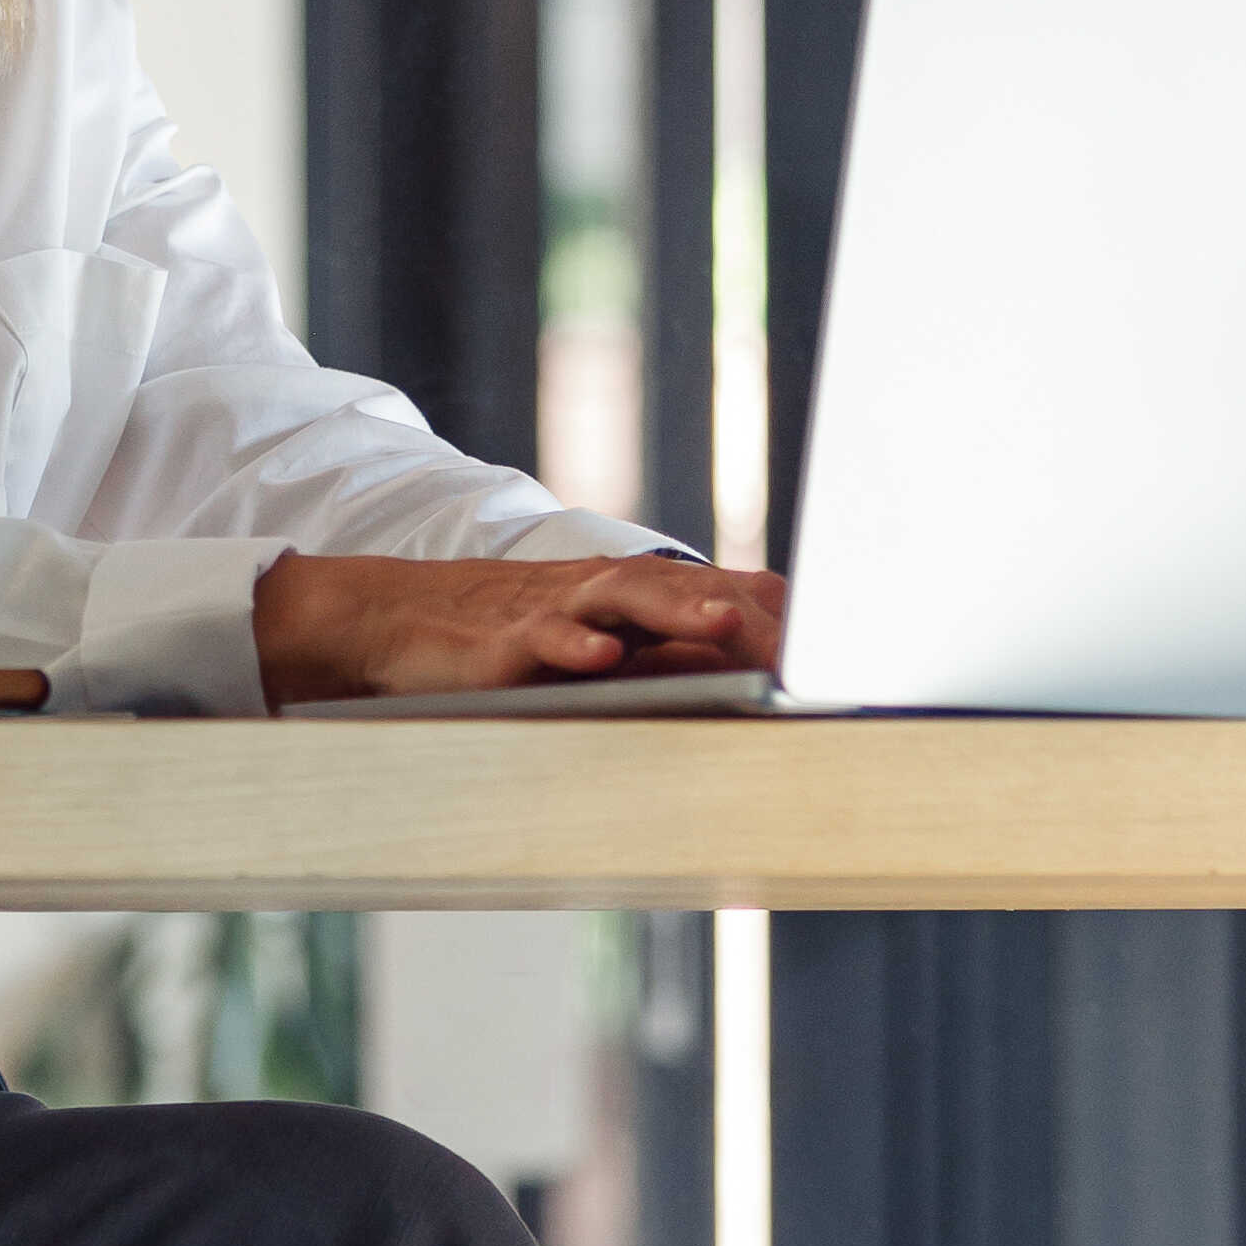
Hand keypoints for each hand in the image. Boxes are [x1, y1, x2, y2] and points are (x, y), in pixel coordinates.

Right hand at [251, 545, 787, 708]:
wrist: (403, 620)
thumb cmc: (514, 637)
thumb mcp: (607, 642)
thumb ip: (677, 643)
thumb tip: (764, 647)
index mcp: (638, 596)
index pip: (724, 594)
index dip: (781, 618)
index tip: (842, 645)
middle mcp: (605, 592)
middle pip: (691, 589)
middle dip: (752, 611)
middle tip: (807, 638)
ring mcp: (555, 610)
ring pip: (627, 598)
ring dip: (681, 607)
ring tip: (728, 620)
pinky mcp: (503, 641)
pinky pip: (542, 638)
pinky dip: (572, 643)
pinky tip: (600, 656)